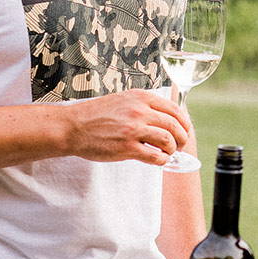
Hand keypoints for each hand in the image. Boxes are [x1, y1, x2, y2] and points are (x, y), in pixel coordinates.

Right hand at [64, 89, 190, 165]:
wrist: (73, 127)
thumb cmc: (96, 115)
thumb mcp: (122, 100)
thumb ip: (143, 105)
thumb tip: (166, 118)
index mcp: (141, 97)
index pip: (174, 109)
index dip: (184, 122)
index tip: (184, 131)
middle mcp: (139, 111)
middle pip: (175, 125)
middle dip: (182, 138)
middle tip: (179, 145)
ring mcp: (134, 129)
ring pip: (168, 140)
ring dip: (172, 150)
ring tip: (166, 153)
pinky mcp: (127, 147)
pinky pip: (155, 156)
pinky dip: (162, 160)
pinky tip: (157, 160)